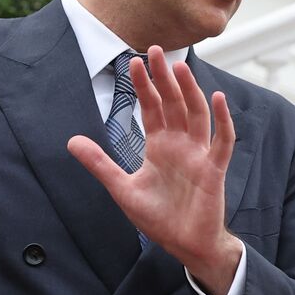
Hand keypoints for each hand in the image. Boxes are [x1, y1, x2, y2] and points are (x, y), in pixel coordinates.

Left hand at [67, 46, 240, 294]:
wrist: (184, 245)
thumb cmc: (159, 218)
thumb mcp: (122, 189)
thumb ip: (100, 163)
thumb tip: (71, 141)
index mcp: (159, 146)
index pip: (152, 108)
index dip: (144, 85)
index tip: (133, 62)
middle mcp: (180, 144)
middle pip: (174, 103)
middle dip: (165, 78)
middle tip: (156, 50)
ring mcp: (199, 154)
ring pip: (197, 114)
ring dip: (190, 90)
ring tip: (181, 67)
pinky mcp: (214, 168)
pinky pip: (222, 140)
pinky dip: (223, 120)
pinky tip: (218, 99)